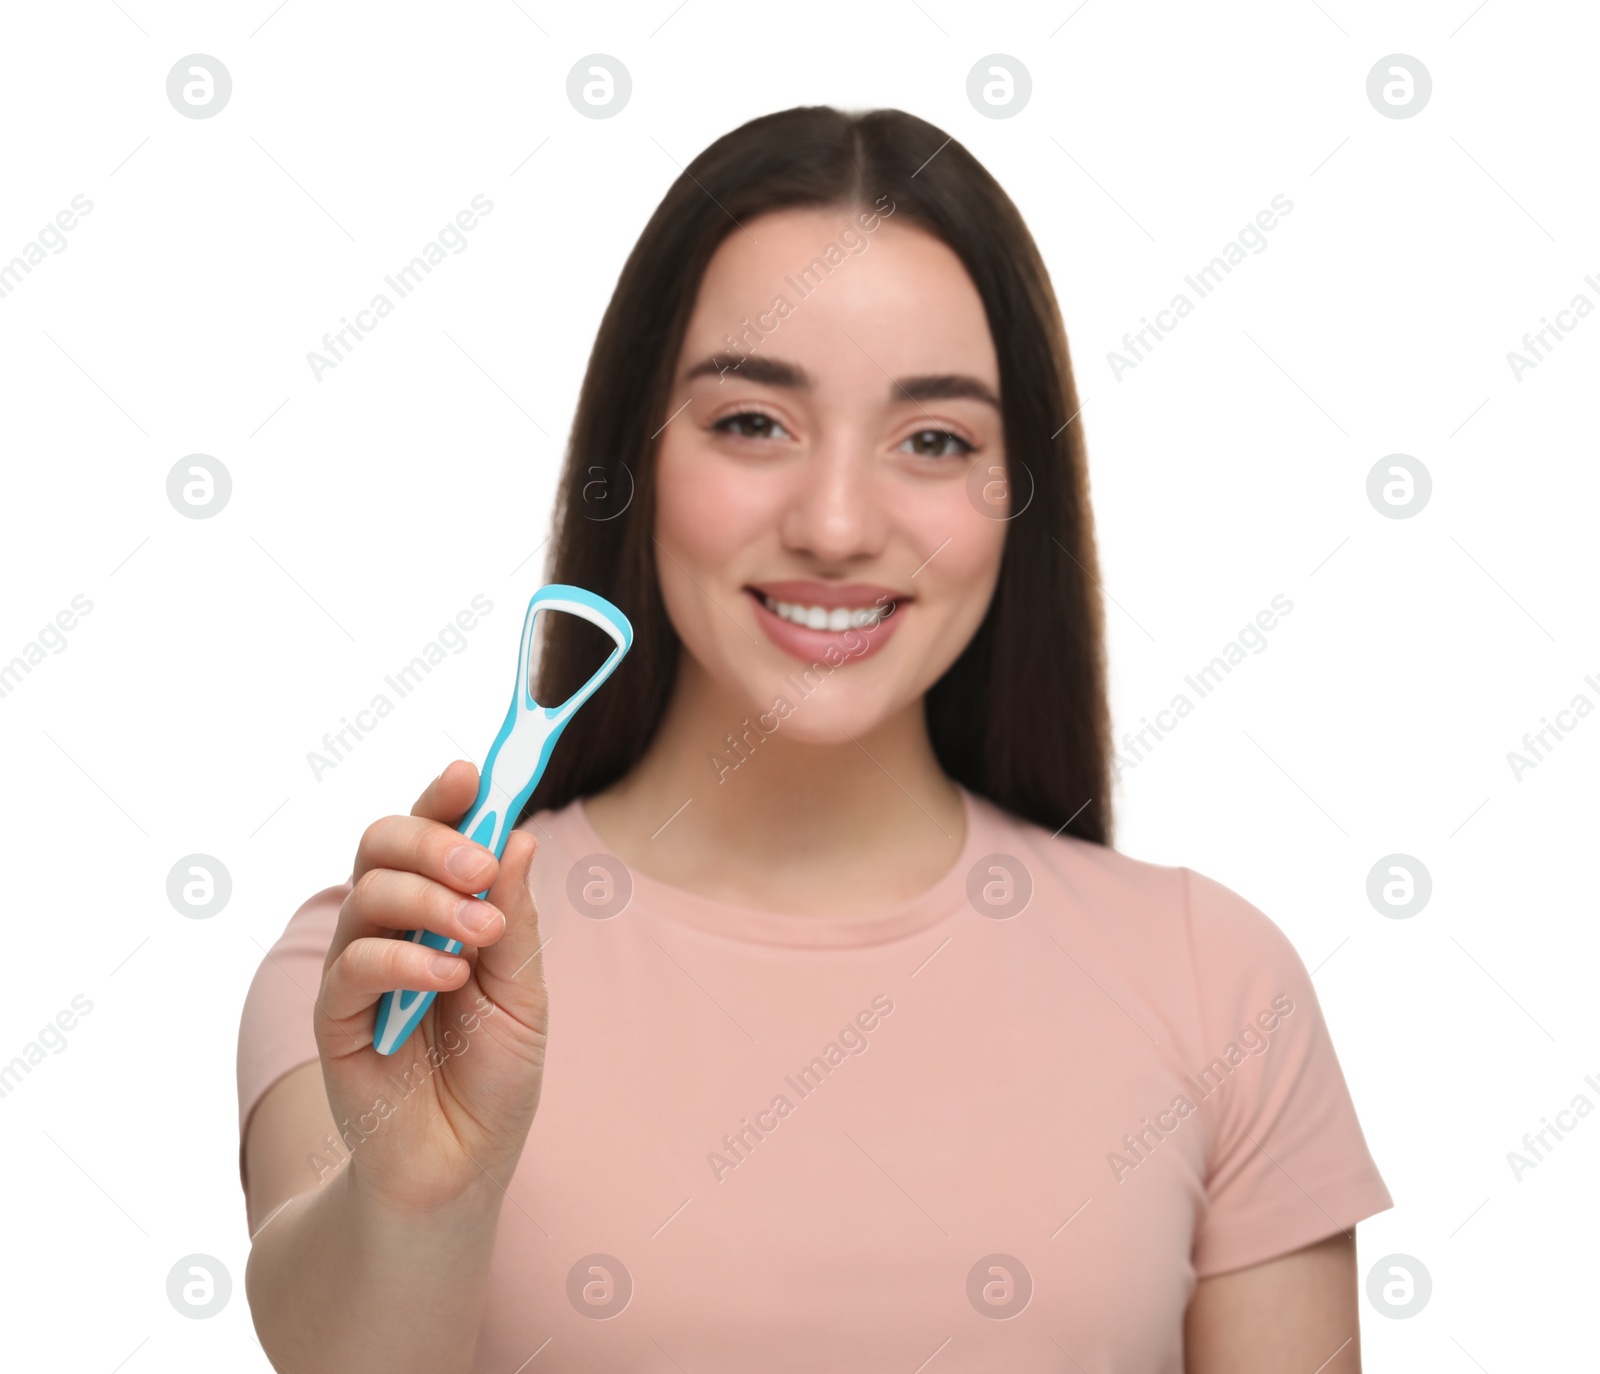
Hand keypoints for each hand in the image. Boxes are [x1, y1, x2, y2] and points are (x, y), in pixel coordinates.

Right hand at [313, 760, 549, 1211]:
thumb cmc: (494, 1075)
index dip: (444, 798)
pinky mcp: (334, 1020)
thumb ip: (515, 919)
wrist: (462, 1166)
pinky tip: (447, 976)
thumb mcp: (524, 992)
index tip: (473, 773)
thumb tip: (520, 838)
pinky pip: (352, 966)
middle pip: (381, 844)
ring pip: (366, 895)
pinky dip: (402, 960)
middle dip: (431, 840)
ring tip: (477, 932)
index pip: (430, 834)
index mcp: (439, 910)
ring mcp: (358, 970)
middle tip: (479, 865)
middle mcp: (392, 928)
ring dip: (426, 900)